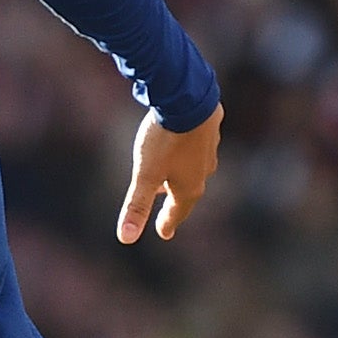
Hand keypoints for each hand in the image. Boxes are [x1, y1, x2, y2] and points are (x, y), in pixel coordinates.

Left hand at [118, 105, 221, 242]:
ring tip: (170, 177)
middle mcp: (203, 172)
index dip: (167, 223)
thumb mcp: (145, 174)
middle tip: (168, 210)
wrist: (189, 98)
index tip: (163, 233)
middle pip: (187, 192)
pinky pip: (198, 146)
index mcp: (188, 187)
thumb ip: (136, 205)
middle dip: (175, 201)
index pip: (176, 213)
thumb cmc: (165, 140)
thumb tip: (126, 238)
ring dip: (182, 176)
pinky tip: (183, 145)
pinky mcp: (211, 128)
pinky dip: (188, 152)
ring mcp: (209, 150)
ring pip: (194, 169)